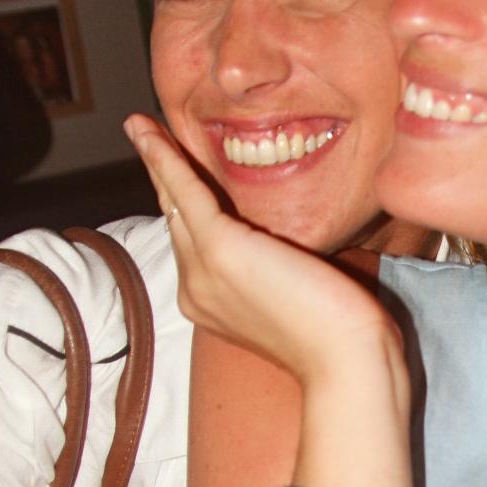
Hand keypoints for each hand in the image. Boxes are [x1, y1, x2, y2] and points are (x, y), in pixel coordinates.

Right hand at [123, 114, 398, 385]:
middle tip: (145, 133)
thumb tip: (277, 249)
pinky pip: (184, 193)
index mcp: (210, 304)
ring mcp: (201, 273)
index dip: (181, 203)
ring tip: (141, 126)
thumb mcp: (294, 298)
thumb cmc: (338, 335)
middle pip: (176, 220)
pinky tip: (147, 130)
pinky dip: (164, 158)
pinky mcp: (219, 250)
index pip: (191, 242)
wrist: (345, 360)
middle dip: (162, 176)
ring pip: (174, 203)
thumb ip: (271, 271)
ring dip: (156, 159)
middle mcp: (196, 291)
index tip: (172, 171)